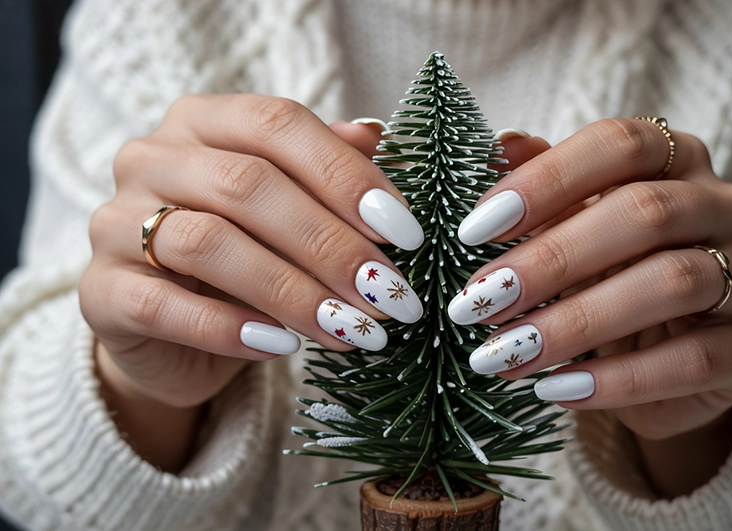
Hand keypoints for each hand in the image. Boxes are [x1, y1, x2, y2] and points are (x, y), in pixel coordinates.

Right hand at [80, 95, 423, 468]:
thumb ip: (325, 169)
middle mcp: (151, 158)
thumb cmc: (244, 256)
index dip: (345, 175)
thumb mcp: (290, 208)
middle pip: (247, 185)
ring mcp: (114, 222)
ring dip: (292, 291)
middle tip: (388, 293)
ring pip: (207, 243)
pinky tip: (282, 346)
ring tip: (351, 328)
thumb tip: (374, 136)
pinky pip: (162, 306)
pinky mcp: (99, 292)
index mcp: (203, 121)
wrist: (171, 331)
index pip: (278, 124)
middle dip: (330, 244)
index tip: (404, 232)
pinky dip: (230, 328)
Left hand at [453, 119, 731, 494]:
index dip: (546, 181)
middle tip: (479, 302)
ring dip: (576, 323)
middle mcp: (725, 205)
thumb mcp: (572, 226)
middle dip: (550, 260)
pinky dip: (618, 380)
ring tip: (507, 354)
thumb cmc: (610, 274)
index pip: (619, 145)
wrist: (666, 358)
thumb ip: (544, 185)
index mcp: (677, 159)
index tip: (474, 232)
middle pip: (645, 213)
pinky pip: (693, 360)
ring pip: (673, 284)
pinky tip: (557, 390)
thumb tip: (503, 144)